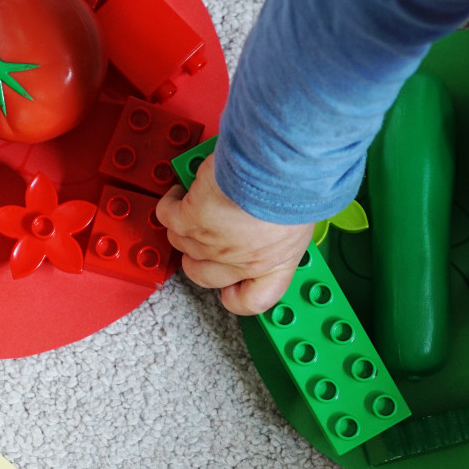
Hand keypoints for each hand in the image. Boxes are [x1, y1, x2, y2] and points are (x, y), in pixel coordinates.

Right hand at [155, 155, 314, 315]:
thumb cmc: (296, 185)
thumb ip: (282, 228)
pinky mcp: (192, 219)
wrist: (278, 169)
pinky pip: (168, 217)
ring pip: (182, 243)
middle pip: (203, 275)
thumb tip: (271, 219)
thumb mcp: (301, 215)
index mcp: (276, 263)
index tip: (231, 287)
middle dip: (197, 258)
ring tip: (191, 203)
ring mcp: (213, 243)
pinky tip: (179, 193)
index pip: (253, 300)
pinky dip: (169, 205)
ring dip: (183, 225)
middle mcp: (243, 260)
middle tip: (203, 234)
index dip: (236, 297)